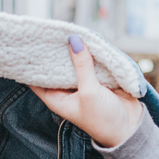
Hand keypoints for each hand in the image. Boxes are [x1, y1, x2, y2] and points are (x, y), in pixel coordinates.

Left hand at [29, 35, 143, 147]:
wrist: (131, 129)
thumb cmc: (104, 119)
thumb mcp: (89, 92)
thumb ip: (82, 66)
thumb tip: (73, 41)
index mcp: (56, 98)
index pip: (36, 79)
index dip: (31, 63)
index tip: (27, 45)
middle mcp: (66, 90)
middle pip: (55, 67)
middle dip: (53, 51)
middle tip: (49, 31)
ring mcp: (82, 83)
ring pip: (74, 62)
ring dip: (73, 49)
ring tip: (65, 29)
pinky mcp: (98, 78)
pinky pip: (91, 61)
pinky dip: (89, 52)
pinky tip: (85, 38)